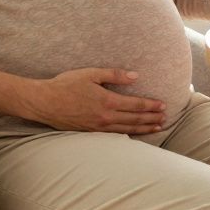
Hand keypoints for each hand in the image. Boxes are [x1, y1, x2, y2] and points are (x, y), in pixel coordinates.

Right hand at [26, 68, 166, 134]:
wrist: (44, 102)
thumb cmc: (66, 85)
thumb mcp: (91, 74)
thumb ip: (114, 75)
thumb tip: (135, 76)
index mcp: (107, 100)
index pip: (135, 104)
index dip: (151, 105)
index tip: (163, 105)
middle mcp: (105, 116)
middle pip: (134, 119)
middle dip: (151, 119)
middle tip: (165, 118)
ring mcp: (97, 127)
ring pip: (126, 129)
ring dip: (143, 128)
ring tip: (156, 128)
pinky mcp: (90, 132)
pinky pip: (114, 135)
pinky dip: (127, 135)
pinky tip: (134, 134)